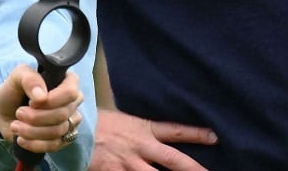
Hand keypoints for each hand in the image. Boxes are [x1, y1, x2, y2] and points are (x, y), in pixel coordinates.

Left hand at [0, 66, 84, 153]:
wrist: (4, 113)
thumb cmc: (14, 91)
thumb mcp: (17, 77)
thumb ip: (29, 79)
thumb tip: (42, 96)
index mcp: (67, 81)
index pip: (71, 91)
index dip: (52, 100)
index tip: (32, 102)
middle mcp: (72, 101)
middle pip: (63, 113)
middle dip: (37, 117)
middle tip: (19, 113)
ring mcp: (69, 121)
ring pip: (59, 131)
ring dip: (33, 131)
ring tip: (16, 126)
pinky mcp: (63, 139)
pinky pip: (55, 145)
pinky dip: (35, 144)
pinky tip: (21, 139)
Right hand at [88, 109, 217, 170]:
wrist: (72, 131)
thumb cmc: (95, 123)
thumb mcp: (121, 121)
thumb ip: (139, 131)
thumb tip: (153, 134)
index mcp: (143, 130)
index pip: (175, 131)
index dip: (196, 134)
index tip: (215, 137)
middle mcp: (140, 148)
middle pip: (175, 161)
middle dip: (195, 169)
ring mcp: (128, 165)